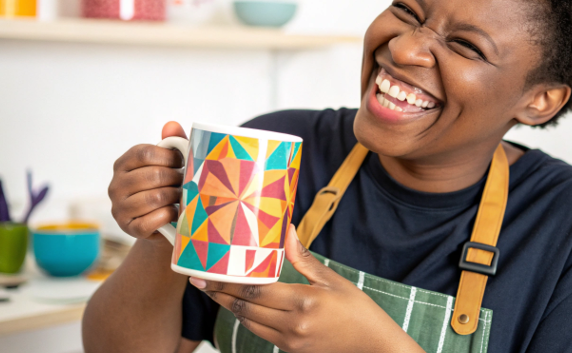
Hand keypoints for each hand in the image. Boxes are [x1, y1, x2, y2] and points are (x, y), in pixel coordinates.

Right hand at [108, 121, 186, 243]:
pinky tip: (174, 212)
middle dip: (176, 178)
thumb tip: (171, 125)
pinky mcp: (128, 228)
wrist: (163, 222)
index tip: (183, 162)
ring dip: (175, 197)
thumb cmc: (165, 187)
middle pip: (152, 175)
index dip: (169, 157)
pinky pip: (152, 220)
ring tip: (182, 196)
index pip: (144, 153)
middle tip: (187, 182)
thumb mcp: (168, 164)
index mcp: (123, 164)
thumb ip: (171, 143)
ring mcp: (119, 208)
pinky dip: (168, 215)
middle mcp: (115, 185)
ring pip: (154, 198)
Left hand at [190, 225, 423, 352]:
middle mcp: (293, 325)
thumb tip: (287, 231)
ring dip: (230, 306)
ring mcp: (290, 341)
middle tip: (198, 280)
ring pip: (249, 322)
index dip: (227, 282)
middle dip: (219, 294)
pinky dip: (247, 318)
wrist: (373, 346)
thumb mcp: (333, 280)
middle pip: (245, 307)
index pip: (255, 290)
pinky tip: (240, 305)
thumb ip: (304, 259)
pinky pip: (261, 332)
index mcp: (304, 302)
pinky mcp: (291, 351)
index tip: (207, 273)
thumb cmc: (358, 310)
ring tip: (213, 291)